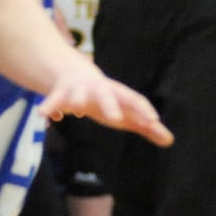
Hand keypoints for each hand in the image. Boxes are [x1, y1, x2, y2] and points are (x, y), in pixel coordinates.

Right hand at [38, 68, 172, 146]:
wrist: (75, 74)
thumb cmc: (107, 100)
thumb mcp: (125, 112)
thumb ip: (145, 126)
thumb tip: (169, 140)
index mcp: (118, 94)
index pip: (133, 100)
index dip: (143, 109)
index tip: (153, 120)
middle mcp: (99, 89)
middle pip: (107, 96)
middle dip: (110, 105)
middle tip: (116, 118)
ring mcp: (79, 90)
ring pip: (77, 94)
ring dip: (77, 101)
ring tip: (76, 109)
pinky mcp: (60, 94)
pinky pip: (53, 101)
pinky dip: (49, 108)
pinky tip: (45, 117)